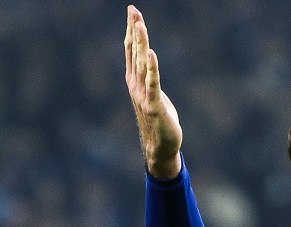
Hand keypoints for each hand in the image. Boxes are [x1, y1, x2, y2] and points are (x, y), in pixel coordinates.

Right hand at [125, 5, 182, 179]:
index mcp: (134, 81)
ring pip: (142, 64)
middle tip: (133, 11)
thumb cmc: (159, 122)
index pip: (131, 51)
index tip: (132, 13)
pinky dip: (152, 68)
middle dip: (134, 31)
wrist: (159, 148)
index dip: (131, 31)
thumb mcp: (153, 96)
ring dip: (141, 44)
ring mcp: (143, 95)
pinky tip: (151, 53)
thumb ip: (151, 81)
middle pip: (134, 52)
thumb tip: (151, 68)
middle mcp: (135, 85)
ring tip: (140, 25)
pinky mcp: (155, 105)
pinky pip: (153, 83)